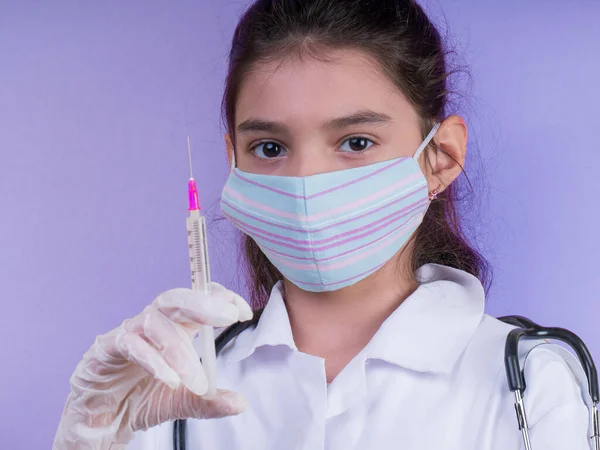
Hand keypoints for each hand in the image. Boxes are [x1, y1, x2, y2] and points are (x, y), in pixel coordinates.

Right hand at [52, 283, 252, 449]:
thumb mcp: (183, 401)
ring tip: (196, 380)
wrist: (102, 422)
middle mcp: (151, 323)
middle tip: (229, 317)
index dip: (220, 298)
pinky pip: (130, 344)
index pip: (197, 300)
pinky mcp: (104, 349)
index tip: (243, 311)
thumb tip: (240, 403)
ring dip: (180, 350)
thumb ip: (209, 401)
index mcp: (174, 327)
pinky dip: (154, 360)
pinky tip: (170, 379)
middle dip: (205, 303)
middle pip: (176, 299)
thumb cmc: (141, 399)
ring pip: (156, 323)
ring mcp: (128, 333)